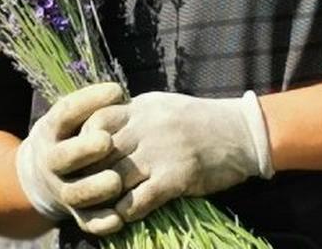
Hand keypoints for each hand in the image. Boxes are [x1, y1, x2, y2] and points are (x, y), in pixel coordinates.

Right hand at [15, 81, 127, 235]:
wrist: (42, 175)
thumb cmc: (70, 134)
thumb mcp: (71, 116)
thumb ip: (92, 106)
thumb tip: (120, 94)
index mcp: (51, 130)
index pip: (66, 112)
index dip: (89, 101)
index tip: (117, 91)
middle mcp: (51, 161)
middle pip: (63, 157)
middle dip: (84, 150)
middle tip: (107, 141)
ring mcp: (61, 188)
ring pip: (75, 193)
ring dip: (95, 188)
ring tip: (116, 180)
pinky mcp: (74, 213)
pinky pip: (86, 221)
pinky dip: (101, 222)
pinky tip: (118, 218)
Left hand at [83, 90, 274, 223]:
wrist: (240, 133)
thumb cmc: (200, 120)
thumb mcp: (162, 105)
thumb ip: (135, 114)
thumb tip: (106, 124)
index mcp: (141, 107)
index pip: (95, 118)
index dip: (84, 140)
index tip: (82, 156)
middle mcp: (146, 126)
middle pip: (99, 151)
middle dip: (87, 171)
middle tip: (81, 187)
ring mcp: (159, 152)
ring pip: (114, 178)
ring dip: (103, 197)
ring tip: (98, 208)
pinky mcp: (175, 178)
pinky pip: (138, 200)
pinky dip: (126, 212)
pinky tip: (124, 216)